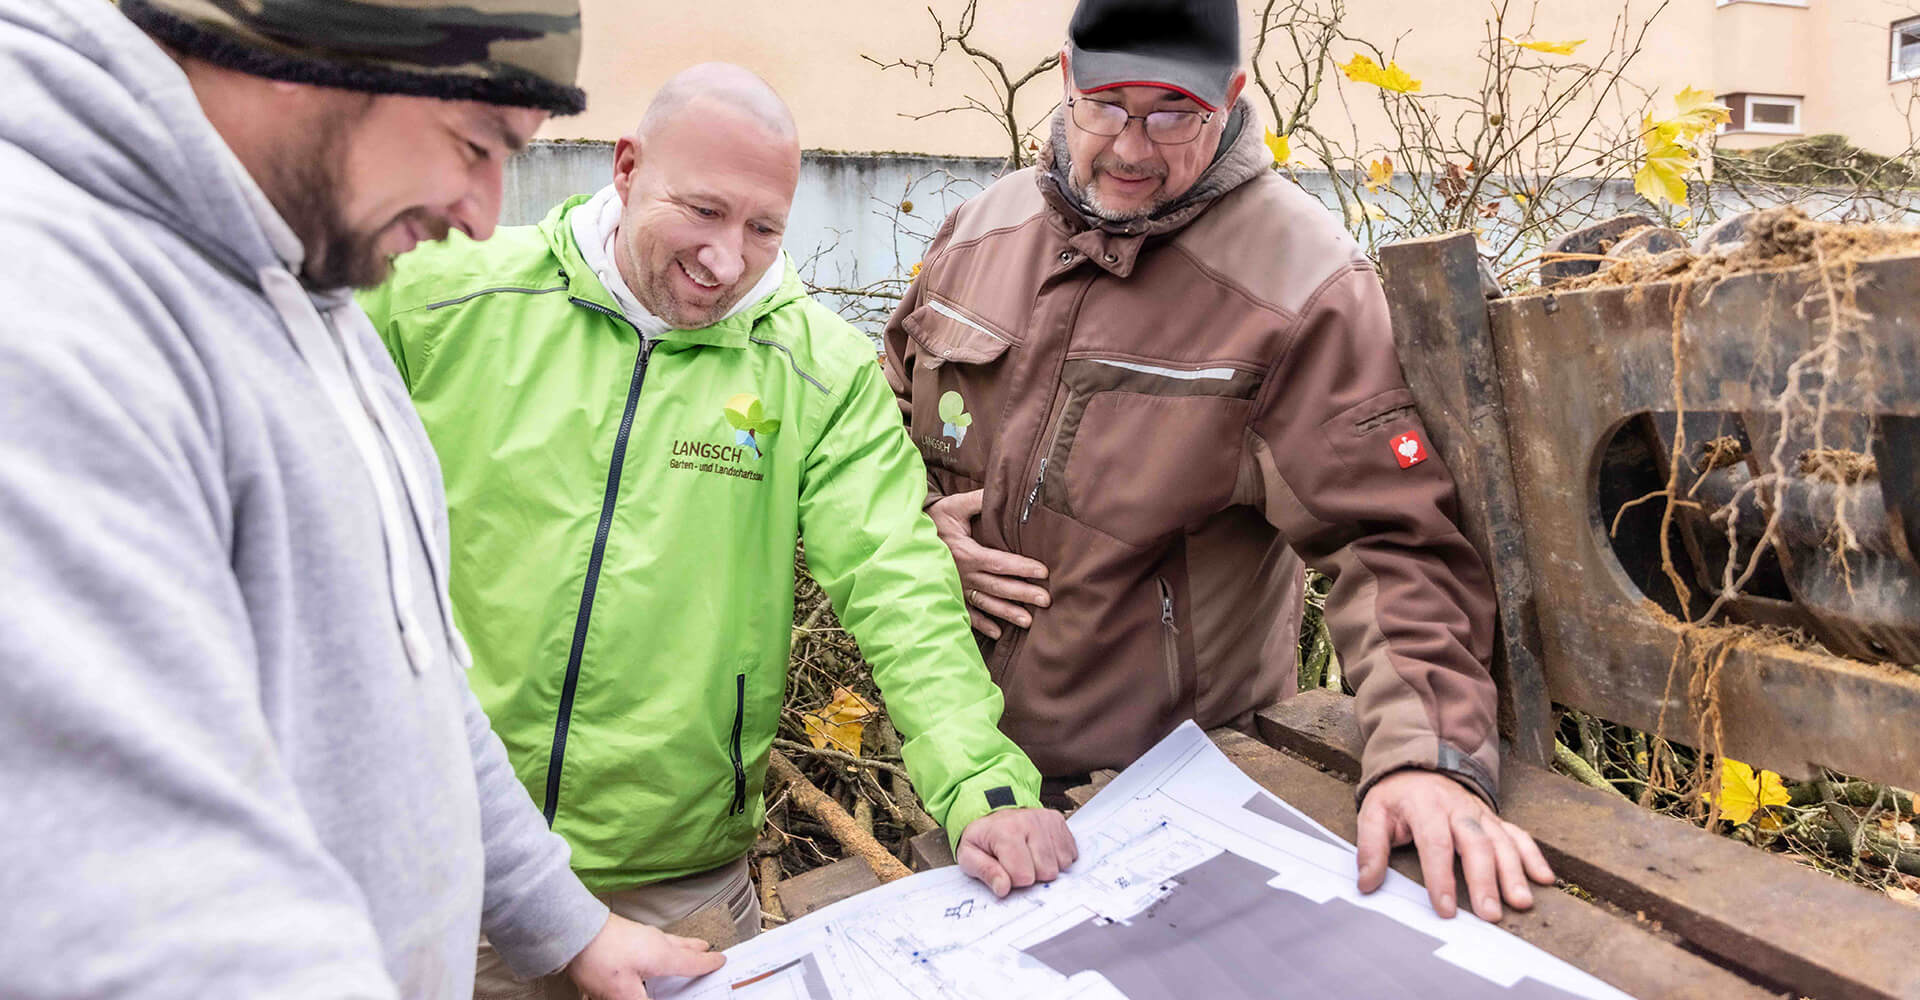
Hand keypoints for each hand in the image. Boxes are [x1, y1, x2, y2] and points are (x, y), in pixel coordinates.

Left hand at [565, 913, 725, 998]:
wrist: (573, 930)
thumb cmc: (599, 958)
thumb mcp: (623, 993)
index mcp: (663, 956)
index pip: (693, 961)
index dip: (708, 964)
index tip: (721, 961)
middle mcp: (656, 942)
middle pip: (683, 946)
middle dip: (696, 950)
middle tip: (707, 949)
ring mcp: (639, 934)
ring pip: (667, 940)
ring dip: (679, 945)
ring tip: (684, 947)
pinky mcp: (624, 932)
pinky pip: (650, 939)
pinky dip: (658, 944)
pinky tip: (648, 947)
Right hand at [927, 489, 1049, 639]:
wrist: (903, 538)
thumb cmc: (931, 520)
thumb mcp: (953, 506)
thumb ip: (977, 500)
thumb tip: (1001, 491)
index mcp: (966, 553)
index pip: (1000, 562)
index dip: (1022, 567)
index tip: (1043, 572)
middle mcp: (963, 574)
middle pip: (998, 586)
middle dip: (1023, 594)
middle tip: (1046, 601)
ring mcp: (955, 588)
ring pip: (986, 603)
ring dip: (1007, 613)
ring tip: (1028, 621)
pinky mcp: (948, 595)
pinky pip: (966, 613)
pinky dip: (981, 625)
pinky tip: (997, 633)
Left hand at [957, 807, 1077, 897]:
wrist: (992, 812)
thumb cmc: (983, 838)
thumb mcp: (969, 856)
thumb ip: (985, 873)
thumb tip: (1003, 888)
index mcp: (1006, 831)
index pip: (1024, 876)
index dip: (1014, 881)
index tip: (1005, 870)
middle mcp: (1030, 822)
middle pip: (1047, 872)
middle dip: (1033, 875)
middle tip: (1018, 864)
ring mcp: (1047, 820)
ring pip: (1060, 864)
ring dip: (1045, 867)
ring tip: (1029, 857)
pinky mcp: (1058, 821)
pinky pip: (1069, 854)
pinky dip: (1057, 859)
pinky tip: (1041, 852)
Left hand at [1355, 769, 1553, 921]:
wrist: (1418, 764)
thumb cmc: (1396, 797)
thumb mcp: (1373, 813)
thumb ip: (1370, 848)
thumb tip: (1367, 883)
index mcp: (1426, 807)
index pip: (1435, 844)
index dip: (1441, 878)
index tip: (1445, 909)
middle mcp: (1458, 809)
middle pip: (1476, 845)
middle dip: (1485, 881)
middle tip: (1490, 914)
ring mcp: (1480, 814)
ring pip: (1502, 842)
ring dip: (1514, 873)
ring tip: (1521, 902)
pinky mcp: (1494, 819)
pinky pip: (1518, 835)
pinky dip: (1533, 856)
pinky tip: (1544, 879)